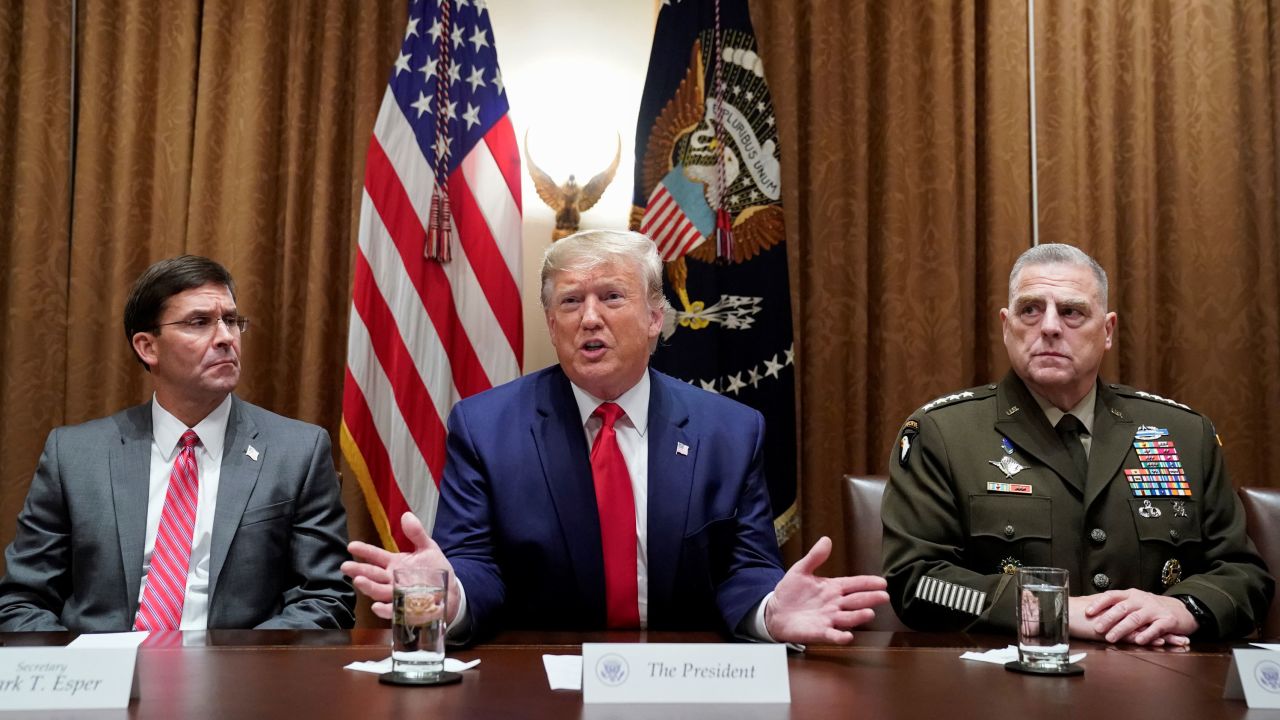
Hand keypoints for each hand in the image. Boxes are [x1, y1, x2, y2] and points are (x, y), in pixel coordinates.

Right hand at [342, 512, 459, 621]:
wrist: (450, 591)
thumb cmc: (435, 569)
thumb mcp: (428, 548)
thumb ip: (416, 534)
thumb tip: (406, 515)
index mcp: (395, 563)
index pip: (375, 556)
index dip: (364, 551)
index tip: (352, 546)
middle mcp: (391, 579)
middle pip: (372, 574)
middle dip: (358, 570)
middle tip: (346, 567)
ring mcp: (396, 594)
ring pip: (378, 591)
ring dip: (368, 587)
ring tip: (359, 581)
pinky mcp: (404, 608)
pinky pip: (392, 610)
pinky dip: (384, 609)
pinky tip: (377, 606)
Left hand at [763, 536, 889, 643]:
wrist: (775, 611)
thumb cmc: (791, 591)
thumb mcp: (801, 570)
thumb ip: (815, 557)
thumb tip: (826, 539)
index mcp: (833, 588)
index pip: (854, 584)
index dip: (868, 583)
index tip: (882, 582)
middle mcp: (835, 604)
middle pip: (856, 601)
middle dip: (870, 598)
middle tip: (884, 596)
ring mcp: (829, 618)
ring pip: (848, 618)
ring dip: (858, 616)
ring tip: (869, 613)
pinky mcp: (820, 632)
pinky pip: (832, 635)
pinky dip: (840, 636)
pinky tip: (847, 636)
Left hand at [1068, 591, 1194, 646]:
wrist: (1182, 610)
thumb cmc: (1152, 608)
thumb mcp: (1135, 603)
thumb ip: (1118, 606)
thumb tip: (1091, 608)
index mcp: (1131, 595)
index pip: (1112, 596)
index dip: (1099, 603)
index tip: (1087, 612)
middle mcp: (1142, 600)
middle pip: (1122, 608)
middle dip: (1108, 618)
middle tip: (1097, 628)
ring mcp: (1155, 610)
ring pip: (1136, 618)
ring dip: (1122, 629)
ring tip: (1111, 637)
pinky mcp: (1168, 620)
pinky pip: (1156, 628)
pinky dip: (1146, 635)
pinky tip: (1138, 641)